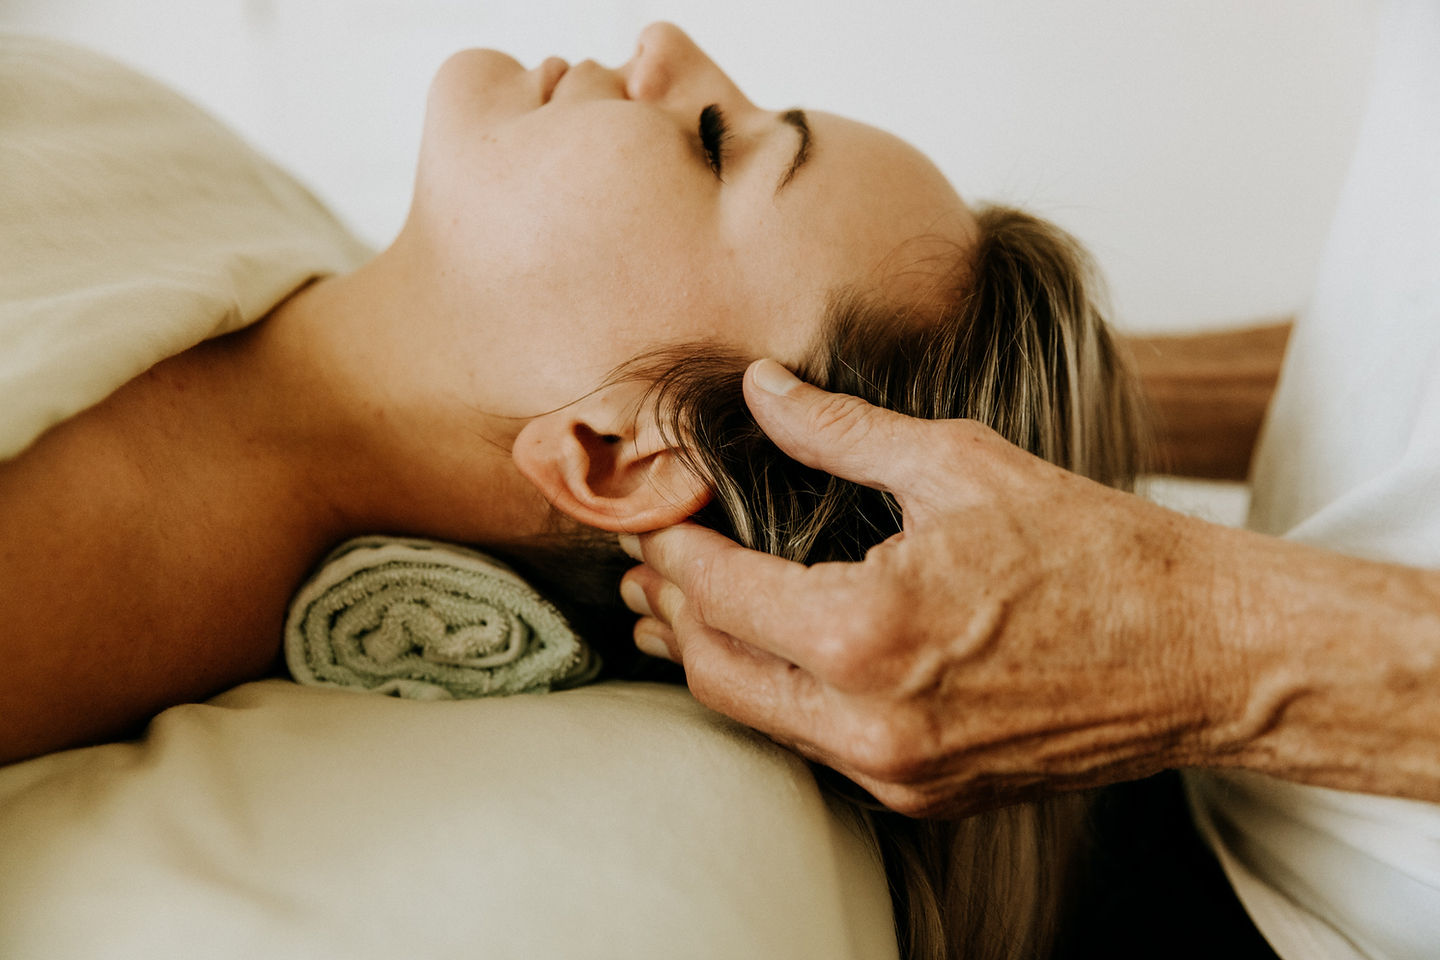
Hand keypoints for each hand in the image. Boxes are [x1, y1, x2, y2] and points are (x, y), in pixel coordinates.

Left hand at [621, 359, 1234, 816]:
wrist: (1200, 652)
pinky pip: (815, 744)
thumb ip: (839, 431)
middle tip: (647, 563)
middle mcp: (871, 723)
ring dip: (714, 658)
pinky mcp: (924, 794)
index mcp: (868, 633)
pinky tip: (768, 652)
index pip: (719, 592)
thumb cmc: (1093, 549)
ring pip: (759, 717)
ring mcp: (898, 772)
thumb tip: (760, 390)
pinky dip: (776, 694)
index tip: (650, 512)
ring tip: (679, 610)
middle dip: (673, 611)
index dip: (671, 547)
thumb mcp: (957, 463)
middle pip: (718, 670)